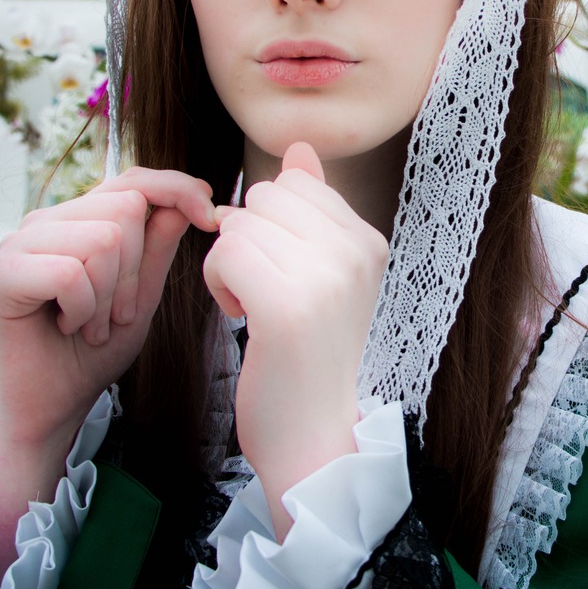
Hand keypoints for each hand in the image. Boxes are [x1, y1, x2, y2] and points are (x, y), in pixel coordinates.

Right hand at [0, 166, 217, 450]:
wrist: (48, 409)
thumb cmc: (90, 354)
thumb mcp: (140, 298)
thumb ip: (157, 249)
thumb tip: (186, 200)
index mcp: (79, 220)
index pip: (133, 179)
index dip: (176, 189)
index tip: (209, 216)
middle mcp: (46, 221)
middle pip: (125, 209)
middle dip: (135, 271)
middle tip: (115, 314)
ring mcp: (19, 243)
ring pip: (101, 239)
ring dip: (108, 296)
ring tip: (89, 325)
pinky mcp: (1, 273)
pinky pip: (71, 273)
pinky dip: (81, 310)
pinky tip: (66, 327)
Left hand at [202, 142, 388, 537]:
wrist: (314, 439)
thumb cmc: (307, 359)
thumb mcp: (320, 275)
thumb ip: (311, 209)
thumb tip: (300, 149)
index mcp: (368, 242)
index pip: (293, 185)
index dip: (271, 226)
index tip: (285, 274)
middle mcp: (356, 253)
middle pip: (264, 197)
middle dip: (247, 239)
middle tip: (264, 292)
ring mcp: (326, 278)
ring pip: (239, 224)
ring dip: (229, 266)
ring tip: (254, 309)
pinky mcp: (287, 307)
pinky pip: (226, 253)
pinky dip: (218, 284)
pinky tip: (241, 317)